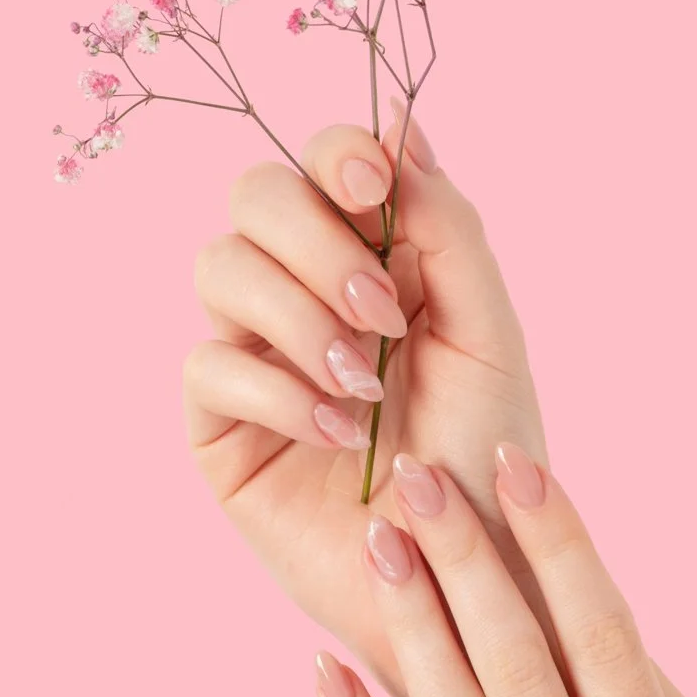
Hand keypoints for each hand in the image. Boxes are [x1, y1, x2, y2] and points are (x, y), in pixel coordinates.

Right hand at [182, 113, 544, 696]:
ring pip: (219, 267)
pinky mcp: (221, 425)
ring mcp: (257, 355)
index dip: (336, 154)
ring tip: (365, 387)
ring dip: (298, 316)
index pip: (324, 162)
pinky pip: (209, 365)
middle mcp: (306, 293)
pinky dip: (277, 388)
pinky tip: (338, 432)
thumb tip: (401, 118)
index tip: (372, 183)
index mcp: (375, 257)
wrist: (464, 577)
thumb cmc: (485, 459)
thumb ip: (446, 226)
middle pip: (255, 196)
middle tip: (382, 314)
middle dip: (317, 243)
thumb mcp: (486, 333)